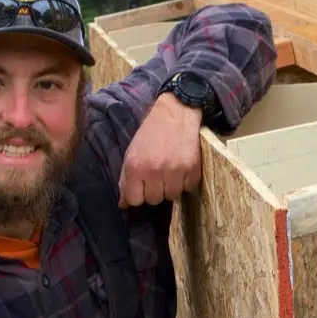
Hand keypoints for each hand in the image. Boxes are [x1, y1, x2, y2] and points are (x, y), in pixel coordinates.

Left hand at [118, 92, 202, 207]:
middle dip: (155, 190)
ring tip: (170, 169)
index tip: (142, 186)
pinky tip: (182, 167)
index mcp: (135, 167)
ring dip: (170, 186)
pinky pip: (188, 188)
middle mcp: (154, 171)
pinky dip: (185, 181)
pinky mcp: (193, 170)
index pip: (134, 200)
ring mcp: (175, 172)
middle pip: (154, 200)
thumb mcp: (132, 153)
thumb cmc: (150, 133)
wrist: (176, 113)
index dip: (138, 194)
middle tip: (157, 174)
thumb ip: (126, 180)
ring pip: (172, 195)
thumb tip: (124, 204)